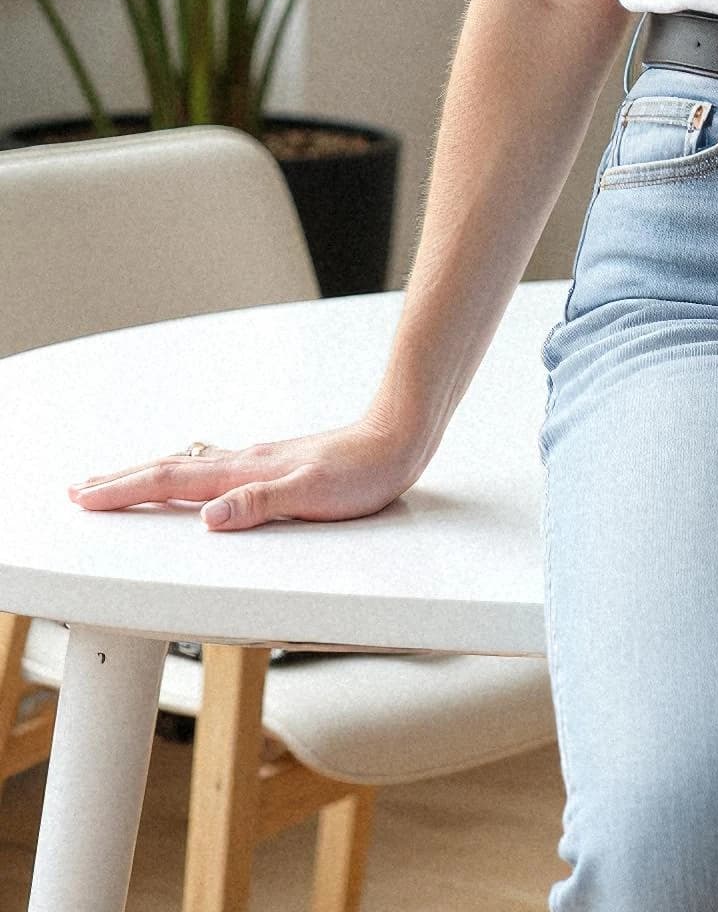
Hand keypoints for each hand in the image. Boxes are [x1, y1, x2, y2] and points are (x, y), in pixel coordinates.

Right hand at [66, 415, 431, 532]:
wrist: (398, 438)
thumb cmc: (363, 471)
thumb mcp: (313, 495)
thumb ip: (260, 504)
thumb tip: (208, 519)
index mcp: (246, 471)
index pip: (172, 481)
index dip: (125, 490)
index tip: (84, 496)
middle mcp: (246, 462)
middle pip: (170, 470)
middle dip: (122, 480)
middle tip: (80, 488)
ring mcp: (260, 463)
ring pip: (191, 468)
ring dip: (150, 476)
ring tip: (122, 484)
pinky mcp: (276, 467)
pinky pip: (215, 471)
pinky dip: (187, 476)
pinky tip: (193, 482)